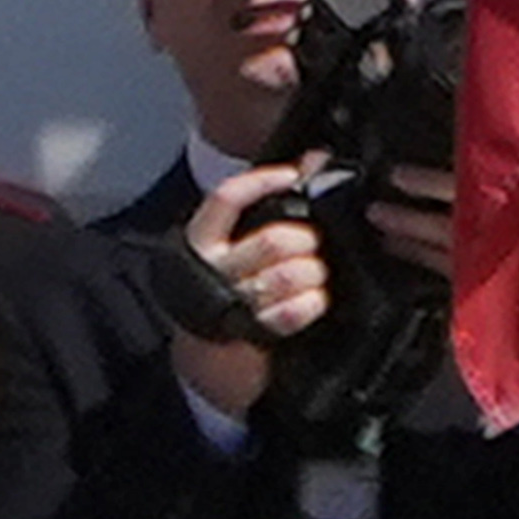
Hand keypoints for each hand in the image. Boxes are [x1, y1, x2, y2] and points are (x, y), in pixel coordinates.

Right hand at [171, 164, 332, 427]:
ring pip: (286, 275)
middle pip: (272, 239)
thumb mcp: (237, 243)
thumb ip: (270, 203)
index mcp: (202, 240)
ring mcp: (229, 300)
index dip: (263, 182)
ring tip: (316, 275)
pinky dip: (311, 304)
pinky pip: (290, 312)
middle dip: (305, 240)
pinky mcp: (249, 331)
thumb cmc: (229, 288)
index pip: (228, 198)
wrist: (209, 360)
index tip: (293, 176)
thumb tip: (316, 158)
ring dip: (313, 273)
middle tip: (313, 246)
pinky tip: (313, 300)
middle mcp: (211, 268)